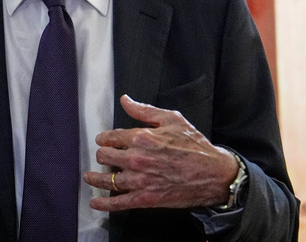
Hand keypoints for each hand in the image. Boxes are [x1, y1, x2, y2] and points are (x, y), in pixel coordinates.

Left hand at [85, 94, 239, 210]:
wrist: (215, 174)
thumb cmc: (195, 146)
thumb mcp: (172, 119)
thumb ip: (144, 110)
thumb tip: (125, 100)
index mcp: (142, 137)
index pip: (110, 138)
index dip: (104, 139)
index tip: (103, 141)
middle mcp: (137, 159)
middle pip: (105, 157)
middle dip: (102, 156)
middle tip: (103, 158)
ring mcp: (141, 180)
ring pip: (108, 180)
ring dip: (96, 179)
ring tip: (89, 177)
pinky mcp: (147, 198)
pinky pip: (121, 203)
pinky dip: (106, 204)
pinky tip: (96, 203)